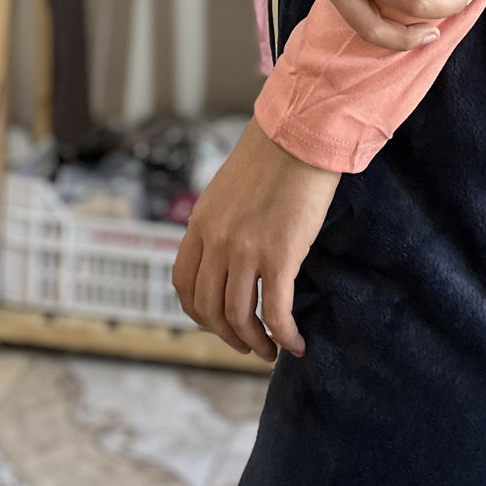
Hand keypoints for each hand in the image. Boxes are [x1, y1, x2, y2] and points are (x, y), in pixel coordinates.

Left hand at [172, 114, 338, 361]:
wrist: (301, 134)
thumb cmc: (273, 155)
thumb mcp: (228, 190)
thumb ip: (221, 223)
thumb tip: (229, 253)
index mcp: (199, 224)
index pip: (184, 284)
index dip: (199, 313)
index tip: (218, 323)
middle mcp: (216, 241)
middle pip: (208, 308)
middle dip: (227, 336)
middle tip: (248, 345)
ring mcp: (246, 250)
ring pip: (239, 316)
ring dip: (254, 343)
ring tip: (270, 351)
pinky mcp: (280, 254)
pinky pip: (275, 311)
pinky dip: (284, 335)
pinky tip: (296, 344)